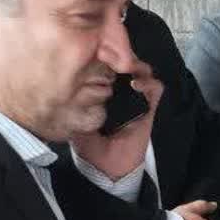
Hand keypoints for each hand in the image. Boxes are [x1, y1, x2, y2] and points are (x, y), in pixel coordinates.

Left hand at [70, 58, 162, 179]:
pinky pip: (155, 89)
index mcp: (104, 91)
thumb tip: (63, 79)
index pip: (108, 65)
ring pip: (142, 71)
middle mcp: (122, 92)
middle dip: (119, 55)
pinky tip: (135, 83)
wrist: (107, 168)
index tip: (94, 50)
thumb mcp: (75, 117)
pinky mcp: (149, 108)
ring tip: (124, 66)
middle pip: (125, 63)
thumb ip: (73, 99)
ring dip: (135, 65)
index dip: (104, 55)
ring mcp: (137, 99)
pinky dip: (148, 82)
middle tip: (110, 53)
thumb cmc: (89, 145)